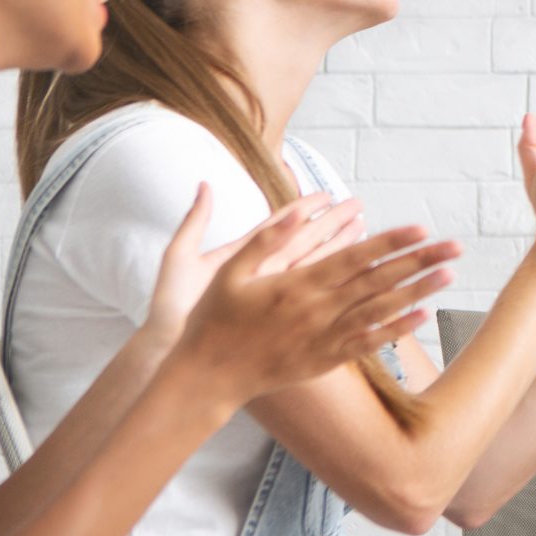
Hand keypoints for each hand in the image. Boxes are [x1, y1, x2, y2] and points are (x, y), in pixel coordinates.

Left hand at [142, 186, 366, 347]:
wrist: (175, 351)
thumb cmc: (172, 308)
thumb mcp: (180, 258)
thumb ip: (196, 221)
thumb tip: (206, 184)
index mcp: (240, 257)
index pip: (278, 226)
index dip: (302, 208)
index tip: (327, 194)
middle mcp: (261, 274)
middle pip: (302, 242)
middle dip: (331, 223)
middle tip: (358, 206)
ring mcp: (272, 296)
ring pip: (313, 265)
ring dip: (339, 247)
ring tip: (363, 228)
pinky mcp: (280, 316)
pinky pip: (312, 293)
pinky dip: (335, 280)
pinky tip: (356, 270)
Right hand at [174, 213, 464, 400]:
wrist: (207, 377)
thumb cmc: (215, 319)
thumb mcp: (231, 272)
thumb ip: (268, 239)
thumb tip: (300, 208)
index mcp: (297, 285)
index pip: (354, 258)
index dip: (390, 242)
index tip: (421, 228)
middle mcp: (318, 310)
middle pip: (378, 281)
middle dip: (419, 261)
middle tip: (455, 246)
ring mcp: (324, 337)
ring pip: (380, 311)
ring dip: (418, 292)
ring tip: (449, 275)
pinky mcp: (325, 360)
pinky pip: (368, 343)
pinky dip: (397, 330)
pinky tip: (423, 316)